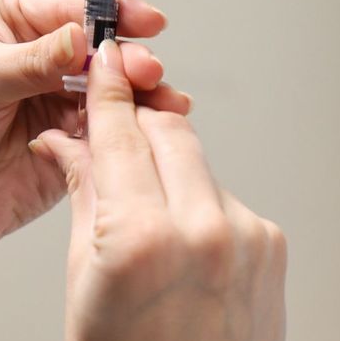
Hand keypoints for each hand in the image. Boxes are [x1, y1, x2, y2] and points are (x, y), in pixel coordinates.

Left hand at [0, 0, 190, 272]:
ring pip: (117, 85)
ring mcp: (64, 92)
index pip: (72, 3)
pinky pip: (114, 128)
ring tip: (160, 100)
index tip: (141, 21)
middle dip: (128, 55)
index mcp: (13, 12)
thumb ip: (30, 61)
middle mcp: (45, 46)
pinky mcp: (77, 137)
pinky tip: (153, 128)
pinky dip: (133, 128)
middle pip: (105, 43)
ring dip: (140, 92)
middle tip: (145, 71)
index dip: (110, 11)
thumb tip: (80, 37)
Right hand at [31, 40, 286, 340]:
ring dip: (164, 161)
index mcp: (142, 238)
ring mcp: (247, 239)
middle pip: (167, 130)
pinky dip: (195, 198)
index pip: (119, 134)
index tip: (100, 61)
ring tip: (137, 197)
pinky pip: (223, 195)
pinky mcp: (270, 248)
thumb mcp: (83, 279)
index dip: (106, 92)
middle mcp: (204, 231)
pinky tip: (174, 230)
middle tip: (111, 118)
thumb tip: (68, 140)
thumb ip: (85, 195)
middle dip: (136, 119)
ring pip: (196, 160)